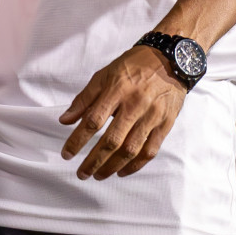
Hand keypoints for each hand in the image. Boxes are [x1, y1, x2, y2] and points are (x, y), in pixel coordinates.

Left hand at [59, 45, 186, 180]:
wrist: (170, 59)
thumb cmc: (134, 66)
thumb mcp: (105, 75)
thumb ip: (85, 99)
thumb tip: (65, 120)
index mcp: (117, 89)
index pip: (93, 120)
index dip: (78, 140)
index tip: (67, 154)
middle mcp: (135, 104)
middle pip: (112, 140)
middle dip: (94, 160)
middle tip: (81, 173)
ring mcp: (152, 116)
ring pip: (131, 149)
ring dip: (112, 166)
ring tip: (98, 175)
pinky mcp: (165, 124)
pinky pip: (150, 151)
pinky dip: (135, 165)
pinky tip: (122, 171)